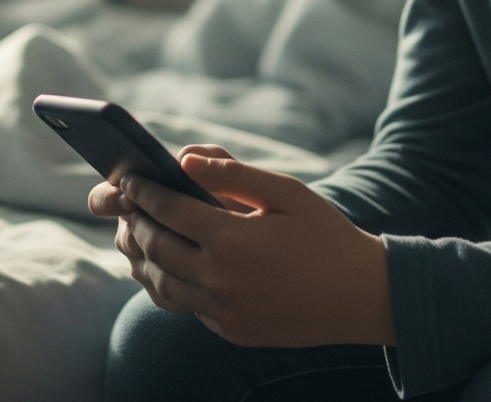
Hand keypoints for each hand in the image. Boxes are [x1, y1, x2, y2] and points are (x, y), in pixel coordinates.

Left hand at [88, 145, 394, 347]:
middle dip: (135, 222)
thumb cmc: (326, 235)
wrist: (363, 296)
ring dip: (142, 257)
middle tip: (126, 205)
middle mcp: (221, 280)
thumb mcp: (286, 192)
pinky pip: (185, 306)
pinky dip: (167, 284)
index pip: (168, 210)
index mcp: (232, 239)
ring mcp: (224, 311)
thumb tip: (184, 158)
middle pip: (155, 247)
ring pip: (161, 284)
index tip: (129, 180)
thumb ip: (233, 174)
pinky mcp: (231, 331)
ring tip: (136, 236)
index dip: (143, 192)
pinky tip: (167, 267)